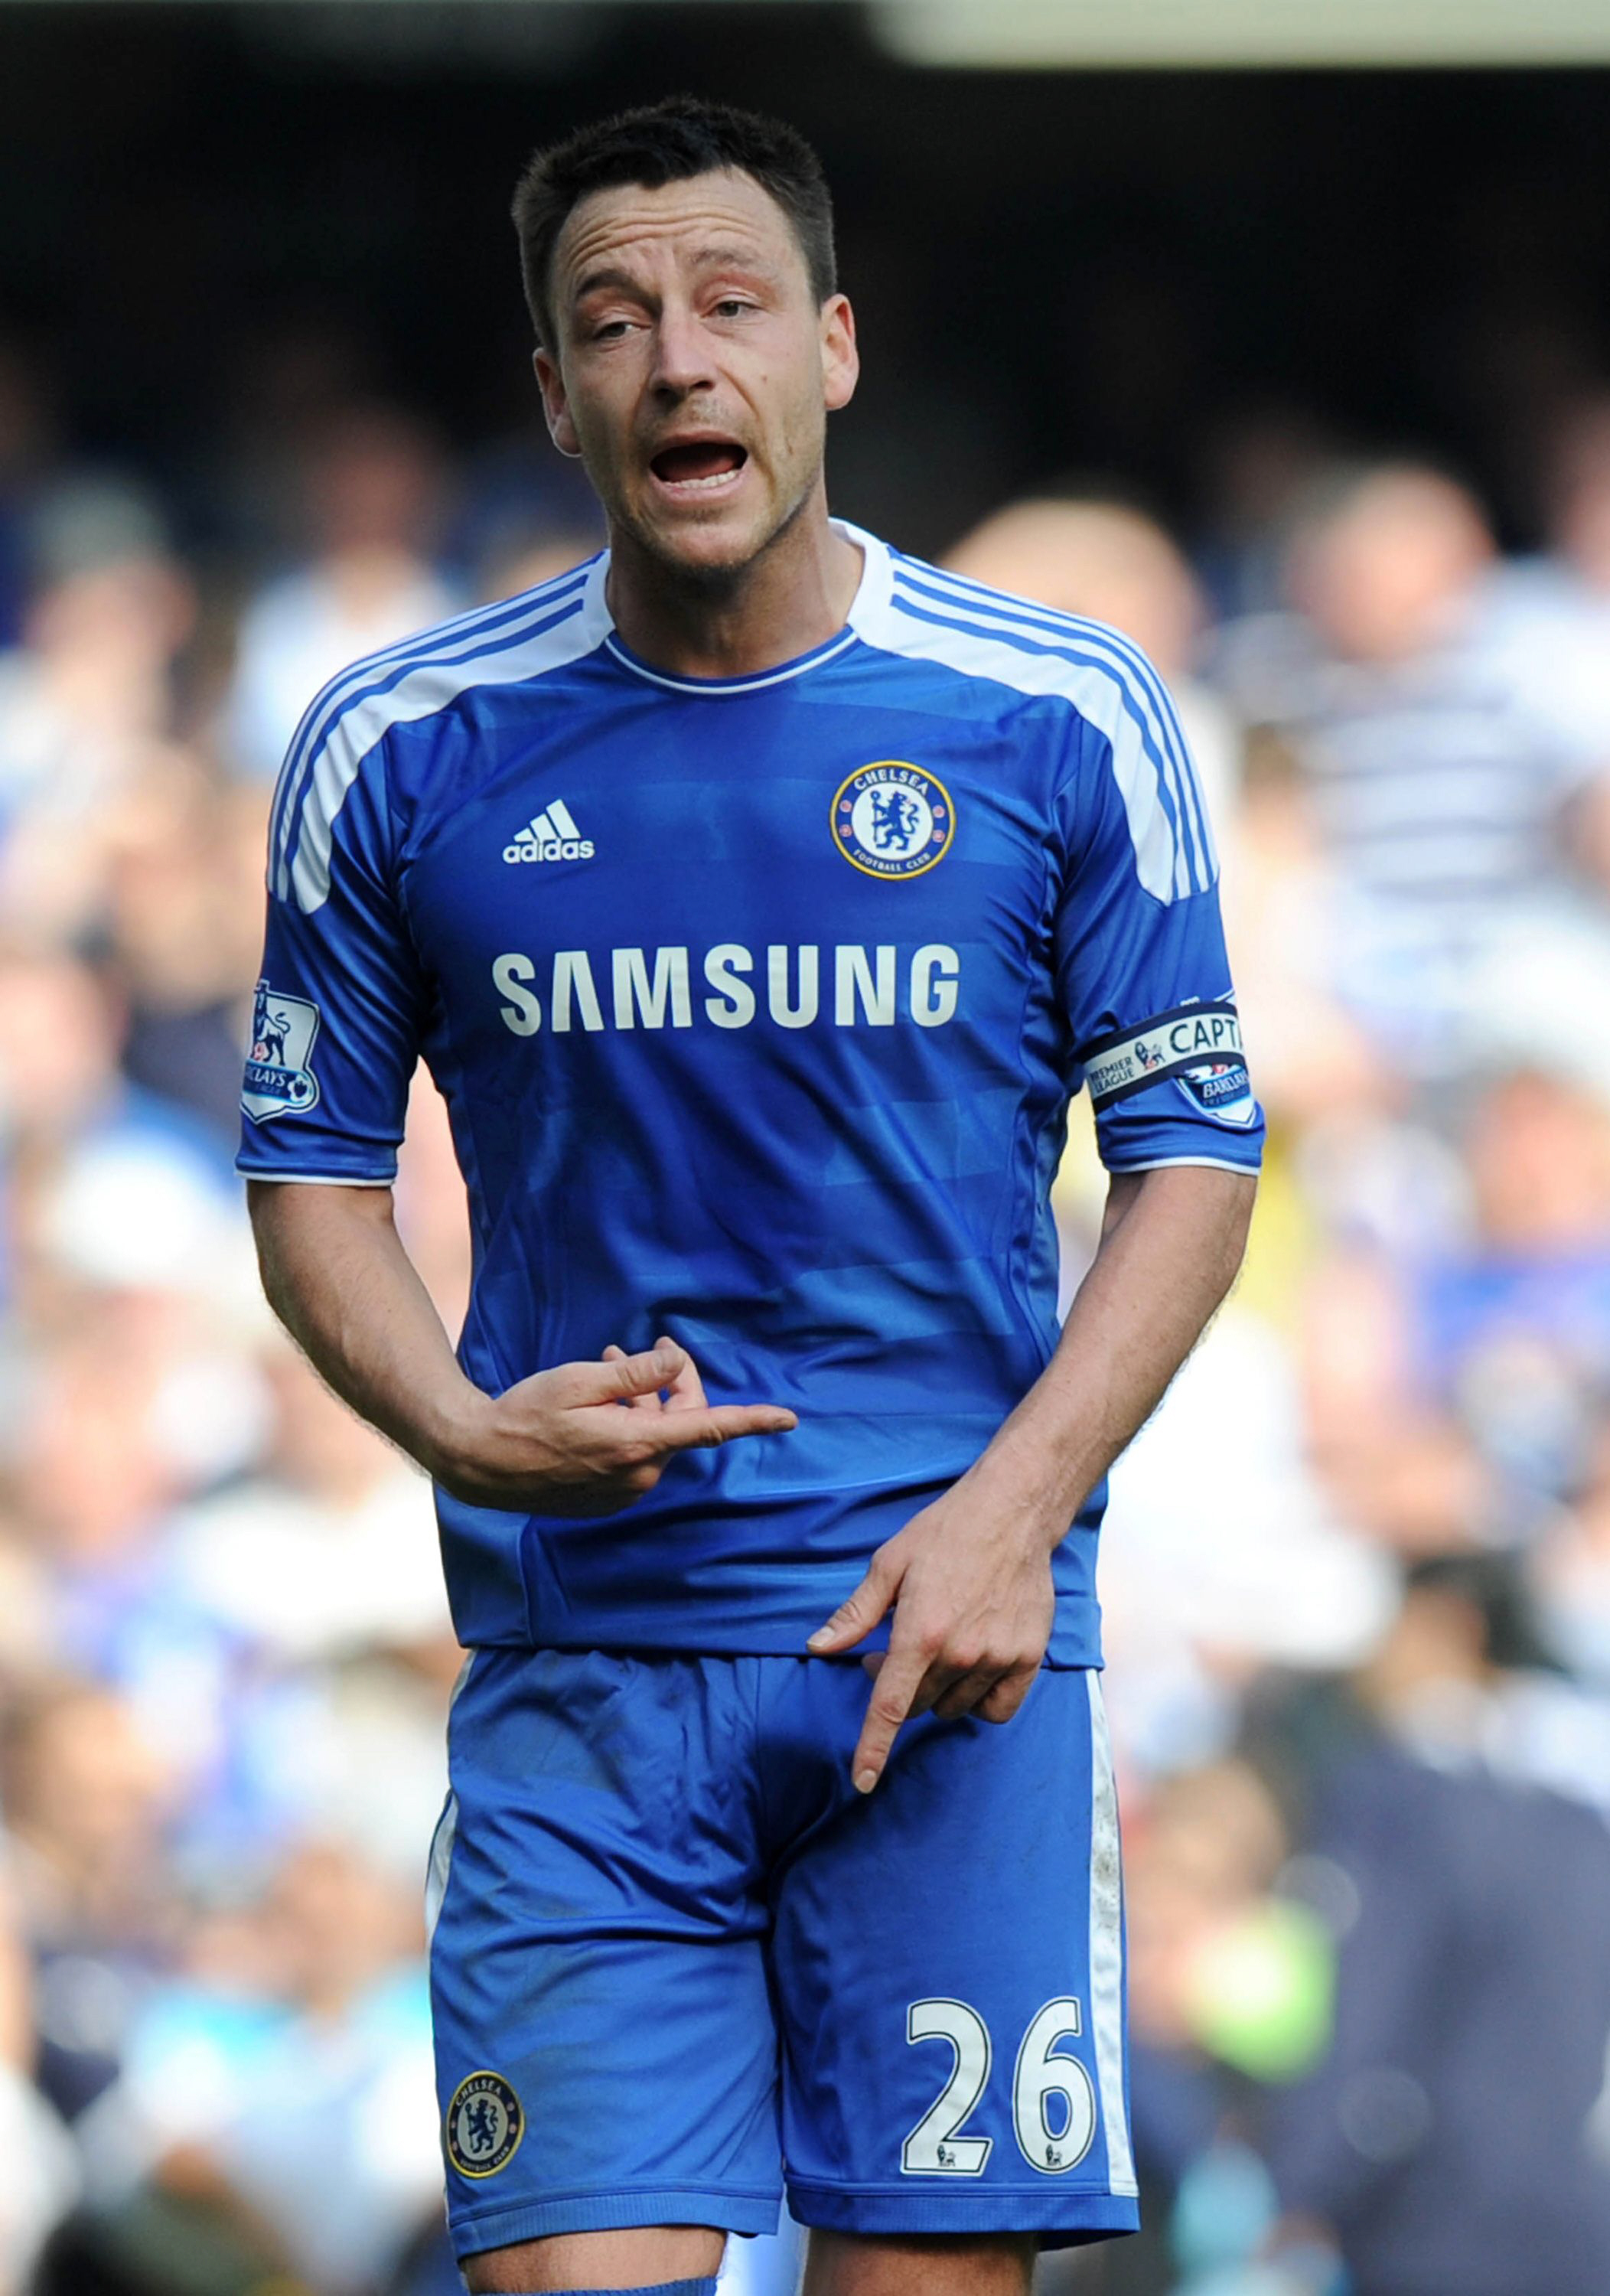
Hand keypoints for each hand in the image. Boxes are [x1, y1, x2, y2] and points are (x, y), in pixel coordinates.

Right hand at [434, 1337, 795, 1514]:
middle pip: (679, 1422)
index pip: (709, 1428)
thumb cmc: (525, 1414)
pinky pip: (635, 1459)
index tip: (789, 1418)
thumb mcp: (581, 1380)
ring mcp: (623, 1492)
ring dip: (639, 1403)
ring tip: (604, 1368)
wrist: (481, 1462)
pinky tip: (593, 1410)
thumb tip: (676, 1362)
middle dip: (664, 1383)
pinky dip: (625, 1429)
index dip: (752, 1420)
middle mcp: (639, 1474)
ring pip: (655, 1437)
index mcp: (638, 1444)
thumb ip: (636, 1374)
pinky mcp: (607, 1501)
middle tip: (627, 1351)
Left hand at [807, 1481, 1056, 1792]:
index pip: (888, 1707)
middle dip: (898, 1686)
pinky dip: (980, 1700)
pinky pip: (998, 1709)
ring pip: (953, 1707)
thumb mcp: (889, 1564)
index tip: (862, 1781)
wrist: (1012, 1513)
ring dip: (937, 1690)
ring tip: (937, 1647)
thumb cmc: (944, 1533)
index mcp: (919, 1633)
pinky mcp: (1028, 1658)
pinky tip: (972, 1669)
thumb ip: (855, 1613)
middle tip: (895, 1648)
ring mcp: (997, 1658)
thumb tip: (819, 1647)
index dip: (872, 1749)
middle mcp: (959, 1653)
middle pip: (917, 1704)